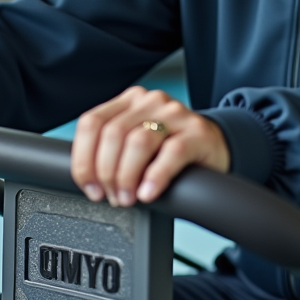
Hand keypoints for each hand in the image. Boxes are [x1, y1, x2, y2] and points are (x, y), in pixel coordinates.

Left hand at [71, 85, 228, 206]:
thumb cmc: (170, 152)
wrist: (215, 148)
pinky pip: (172, 152)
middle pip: (112, 134)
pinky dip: (155, 176)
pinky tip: (149, 192)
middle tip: (113, 196)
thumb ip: (111, 151)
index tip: (89, 186)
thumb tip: (87, 180)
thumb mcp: (136, 145)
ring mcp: (176, 113)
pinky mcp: (199, 132)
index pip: (92, 123)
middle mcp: (150, 101)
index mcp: (129, 101)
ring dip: (127, 177)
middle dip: (106, 173)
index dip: (84, 159)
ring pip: (138, 142)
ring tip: (129, 198)